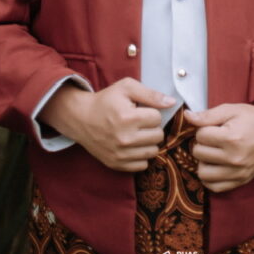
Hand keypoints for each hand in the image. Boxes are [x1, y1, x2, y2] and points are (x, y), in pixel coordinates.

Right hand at [38, 77, 174, 171]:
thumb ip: (151, 94)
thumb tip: (172, 102)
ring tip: (137, 133)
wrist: (81, 118)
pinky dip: (141, 156)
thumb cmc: (106, 101)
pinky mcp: (116, 165)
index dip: (151, 112)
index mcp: (128, 118)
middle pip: (158, 136)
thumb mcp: (126, 88)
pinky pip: (142, 166)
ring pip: (153, 152)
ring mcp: (120, 154)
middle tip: (140, 122)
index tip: (140, 110)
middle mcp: (125, 139)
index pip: (157, 118)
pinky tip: (133, 146)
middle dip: (152, 127)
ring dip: (148, 142)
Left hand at [183, 103, 253, 191]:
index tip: (214, 127)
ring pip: (203, 173)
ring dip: (203, 161)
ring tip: (212, 153)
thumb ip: (208, 115)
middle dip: (202, 143)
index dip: (203, 128)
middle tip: (212, 138)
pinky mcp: (241, 181)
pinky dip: (210, 178)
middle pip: (199, 153)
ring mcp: (238, 173)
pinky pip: (215, 187)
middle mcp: (234, 159)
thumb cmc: (253, 118)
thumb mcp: (231, 110)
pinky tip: (215, 166)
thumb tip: (187, 116)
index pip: (200, 136)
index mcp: (231, 138)